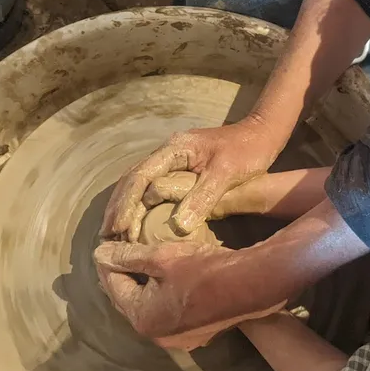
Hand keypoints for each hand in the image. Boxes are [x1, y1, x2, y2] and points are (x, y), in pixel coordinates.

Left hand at [93, 240, 285, 349]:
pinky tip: (167, 278)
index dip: (108, 264)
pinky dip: (162, 295)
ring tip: (140, 262)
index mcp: (144, 319)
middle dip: (123, 277)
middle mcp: (158, 336)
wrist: (252, 286)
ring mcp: (179, 339)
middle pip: (130, 302)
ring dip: (143, 287)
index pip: (114, 287)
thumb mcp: (162, 257)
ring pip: (150, 308)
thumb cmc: (205, 269)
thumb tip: (99, 255)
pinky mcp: (197, 334)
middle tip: (117, 253)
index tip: (104, 245)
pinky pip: (168, 313)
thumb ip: (128, 257)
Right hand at [100, 116, 284, 241]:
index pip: (139, 176)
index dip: (126, 203)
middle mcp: (168, 152)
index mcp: (175, 149)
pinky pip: (152, 188)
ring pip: (139, 184)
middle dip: (118, 207)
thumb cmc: (248, 152)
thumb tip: (178, 226)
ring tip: (116, 234)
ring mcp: (172, 160)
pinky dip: (141, 206)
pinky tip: (138, 223)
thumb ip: (202, 197)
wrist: (262, 135)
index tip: (119, 228)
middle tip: (107, 235)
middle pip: (132, 180)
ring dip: (126, 207)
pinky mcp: (180, 170)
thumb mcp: (226, 175)